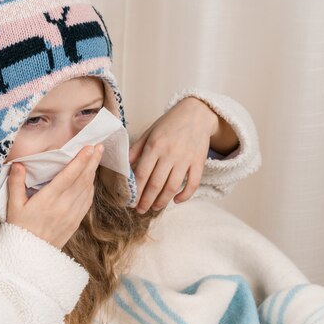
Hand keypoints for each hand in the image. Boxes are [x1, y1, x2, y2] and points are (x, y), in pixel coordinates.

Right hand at [6, 143, 103, 248]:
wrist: (30, 255)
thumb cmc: (19, 228)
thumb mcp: (13, 206)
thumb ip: (16, 183)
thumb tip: (19, 164)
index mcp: (48, 200)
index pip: (68, 176)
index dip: (80, 161)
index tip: (89, 148)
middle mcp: (64, 206)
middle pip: (82, 179)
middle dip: (92, 161)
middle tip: (99, 146)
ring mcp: (72, 214)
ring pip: (87, 189)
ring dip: (93, 172)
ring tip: (96, 157)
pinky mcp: (76, 221)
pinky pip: (87, 201)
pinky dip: (91, 187)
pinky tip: (91, 178)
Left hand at [128, 97, 218, 213]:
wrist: (196, 113)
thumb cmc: (169, 123)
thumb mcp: (149, 132)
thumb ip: (136, 150)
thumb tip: (124, 167)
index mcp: (155, 146)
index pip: (142, 174)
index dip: (136, 191)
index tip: (131, 201)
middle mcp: (170, 153)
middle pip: (156, 184)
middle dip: (146, 200)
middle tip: (140, 210)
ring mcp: (186, 159)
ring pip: (172, 186)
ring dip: (162, 201)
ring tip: (155, 207)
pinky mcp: (199, 162)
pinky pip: (193, 184)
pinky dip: (185, 195)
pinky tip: (176, 200)